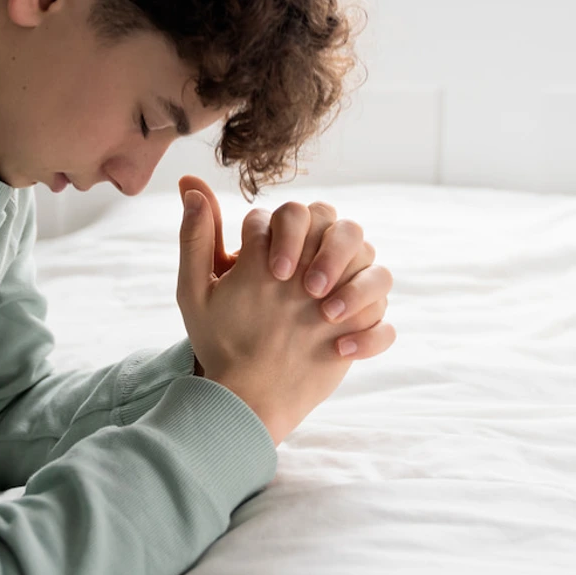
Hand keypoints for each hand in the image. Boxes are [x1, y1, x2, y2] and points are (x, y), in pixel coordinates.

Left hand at [178, 175, 394, 369]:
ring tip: (325, 317)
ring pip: (378, 269)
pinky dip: (371, 335)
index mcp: (283, 247)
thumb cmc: (218, 335)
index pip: (298, 213)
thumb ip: (196, 236)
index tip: (273, 272)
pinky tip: (339, 350)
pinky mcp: (360, 331)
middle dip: (332, 252)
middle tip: (308, 289)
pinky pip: (386, 324)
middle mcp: (319, 264)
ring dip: (359, 288)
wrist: (243, 391)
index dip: (289, 235)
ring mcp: (345, 297)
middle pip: (347, 228)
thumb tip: (189, 183)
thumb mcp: (198, 288)